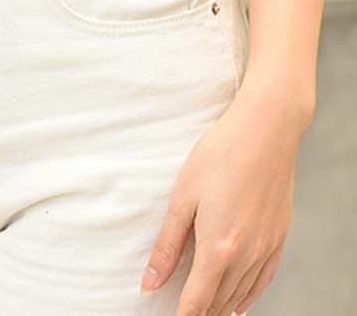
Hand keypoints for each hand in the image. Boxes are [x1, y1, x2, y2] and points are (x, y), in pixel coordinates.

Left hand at [140, 75, 311, 315]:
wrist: (265, 132)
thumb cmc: (219, 157)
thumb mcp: (183, 197)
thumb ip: (167, 245)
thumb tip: (150, 283)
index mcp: (219, 248)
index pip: (197, 302)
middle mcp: (246, 256)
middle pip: (220, 303)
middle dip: (199, 313)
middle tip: (180, 311)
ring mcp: (267, 249)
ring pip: (241, 296)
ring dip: (221, 307)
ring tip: (202, 310)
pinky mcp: (279, 238)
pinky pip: (263, 281)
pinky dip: (247, 295)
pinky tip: (237, 300)